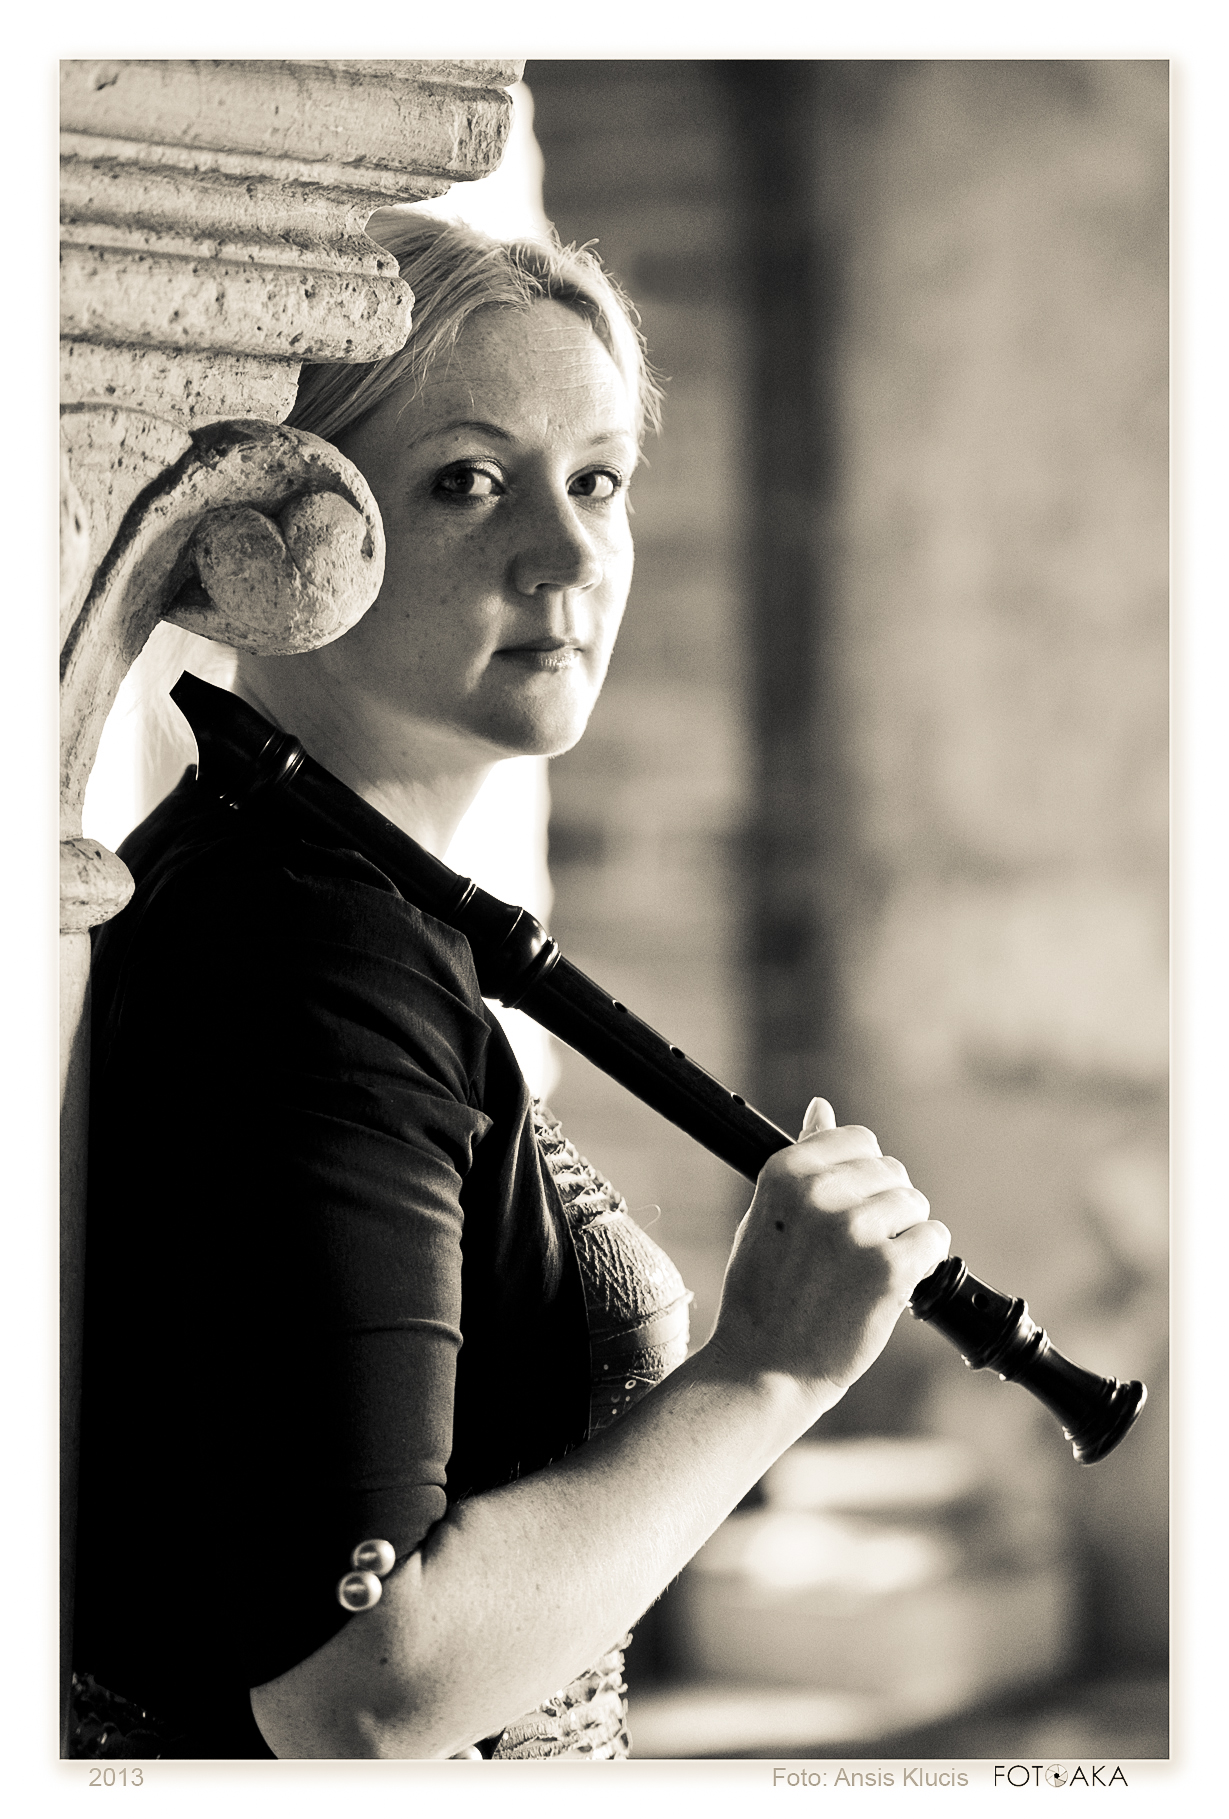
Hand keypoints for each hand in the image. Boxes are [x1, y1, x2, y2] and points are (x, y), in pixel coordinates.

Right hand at [708, 1097, 949, 1405]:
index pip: (858, 1140)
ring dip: (905, 1234)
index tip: (851, 1209)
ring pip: (916, 1204)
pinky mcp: (888, 1268)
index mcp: (785, 1170)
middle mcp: (820, 1192)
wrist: (766, 1367)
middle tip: (859, 1250)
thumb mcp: (768, 1215)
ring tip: (871, 1269)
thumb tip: (822, 1107)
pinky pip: (934, 1239)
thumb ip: (802, 1163)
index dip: (863, 1176)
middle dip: (886, 1206)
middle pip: (891, 1171)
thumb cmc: (764, 1293)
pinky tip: (896, 1282)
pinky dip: (925, 1260)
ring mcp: (855, 1229)